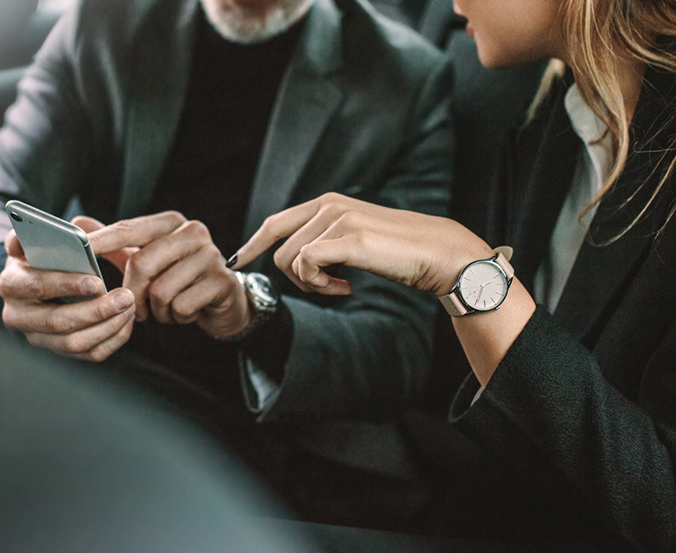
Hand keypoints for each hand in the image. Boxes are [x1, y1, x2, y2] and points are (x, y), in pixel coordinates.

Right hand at [0, 230, 135, 361]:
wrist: (32, 281)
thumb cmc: (39, 256)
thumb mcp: (32, 239)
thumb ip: (37, 229)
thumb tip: (65, 227)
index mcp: (10, 284)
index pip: (37, 286)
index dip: (67, 285)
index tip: (97, 281)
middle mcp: (17, 317)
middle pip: (57, 322)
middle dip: (95, 311)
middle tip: (125, 297)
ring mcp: (37, 338)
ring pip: (74, 343)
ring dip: (107, 326)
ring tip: (130, 307)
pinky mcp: (58, 351)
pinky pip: (88, 354)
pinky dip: (112, 339)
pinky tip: (126, 321)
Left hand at [87, 211, 251, 338]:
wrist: (224, 301)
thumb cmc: (178, 278)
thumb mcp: (146, 258)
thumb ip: (114, 243)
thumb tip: (78, 224)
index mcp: (170, 222)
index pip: (129, 229)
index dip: (103, 240)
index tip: (80, 248)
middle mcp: (193, 232)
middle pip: (141, 263)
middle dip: (132, 292)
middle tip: (133, 308)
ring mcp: (211, 256)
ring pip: (161, 290)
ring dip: (157, 309)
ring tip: (166, 308)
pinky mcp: (222, 281)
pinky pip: (181, 306)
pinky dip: (176, 317)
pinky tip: (184, 313)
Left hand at [231, 193, 492, 296]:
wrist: (437, 253)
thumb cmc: (397, 252)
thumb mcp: (354, 240)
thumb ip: (325, 241)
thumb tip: (296, 260)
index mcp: (327, 204)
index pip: (275, 222)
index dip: (253, 244)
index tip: (237, 262)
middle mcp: (329, 205)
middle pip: (279, 249)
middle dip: (295, 279)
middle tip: (326, 289)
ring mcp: (338, 219)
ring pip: (292, 261)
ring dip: (312, 285)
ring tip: (341, 288)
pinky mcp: (348, 237)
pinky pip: (307, 265)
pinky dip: (320, 286)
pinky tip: (346, 289)